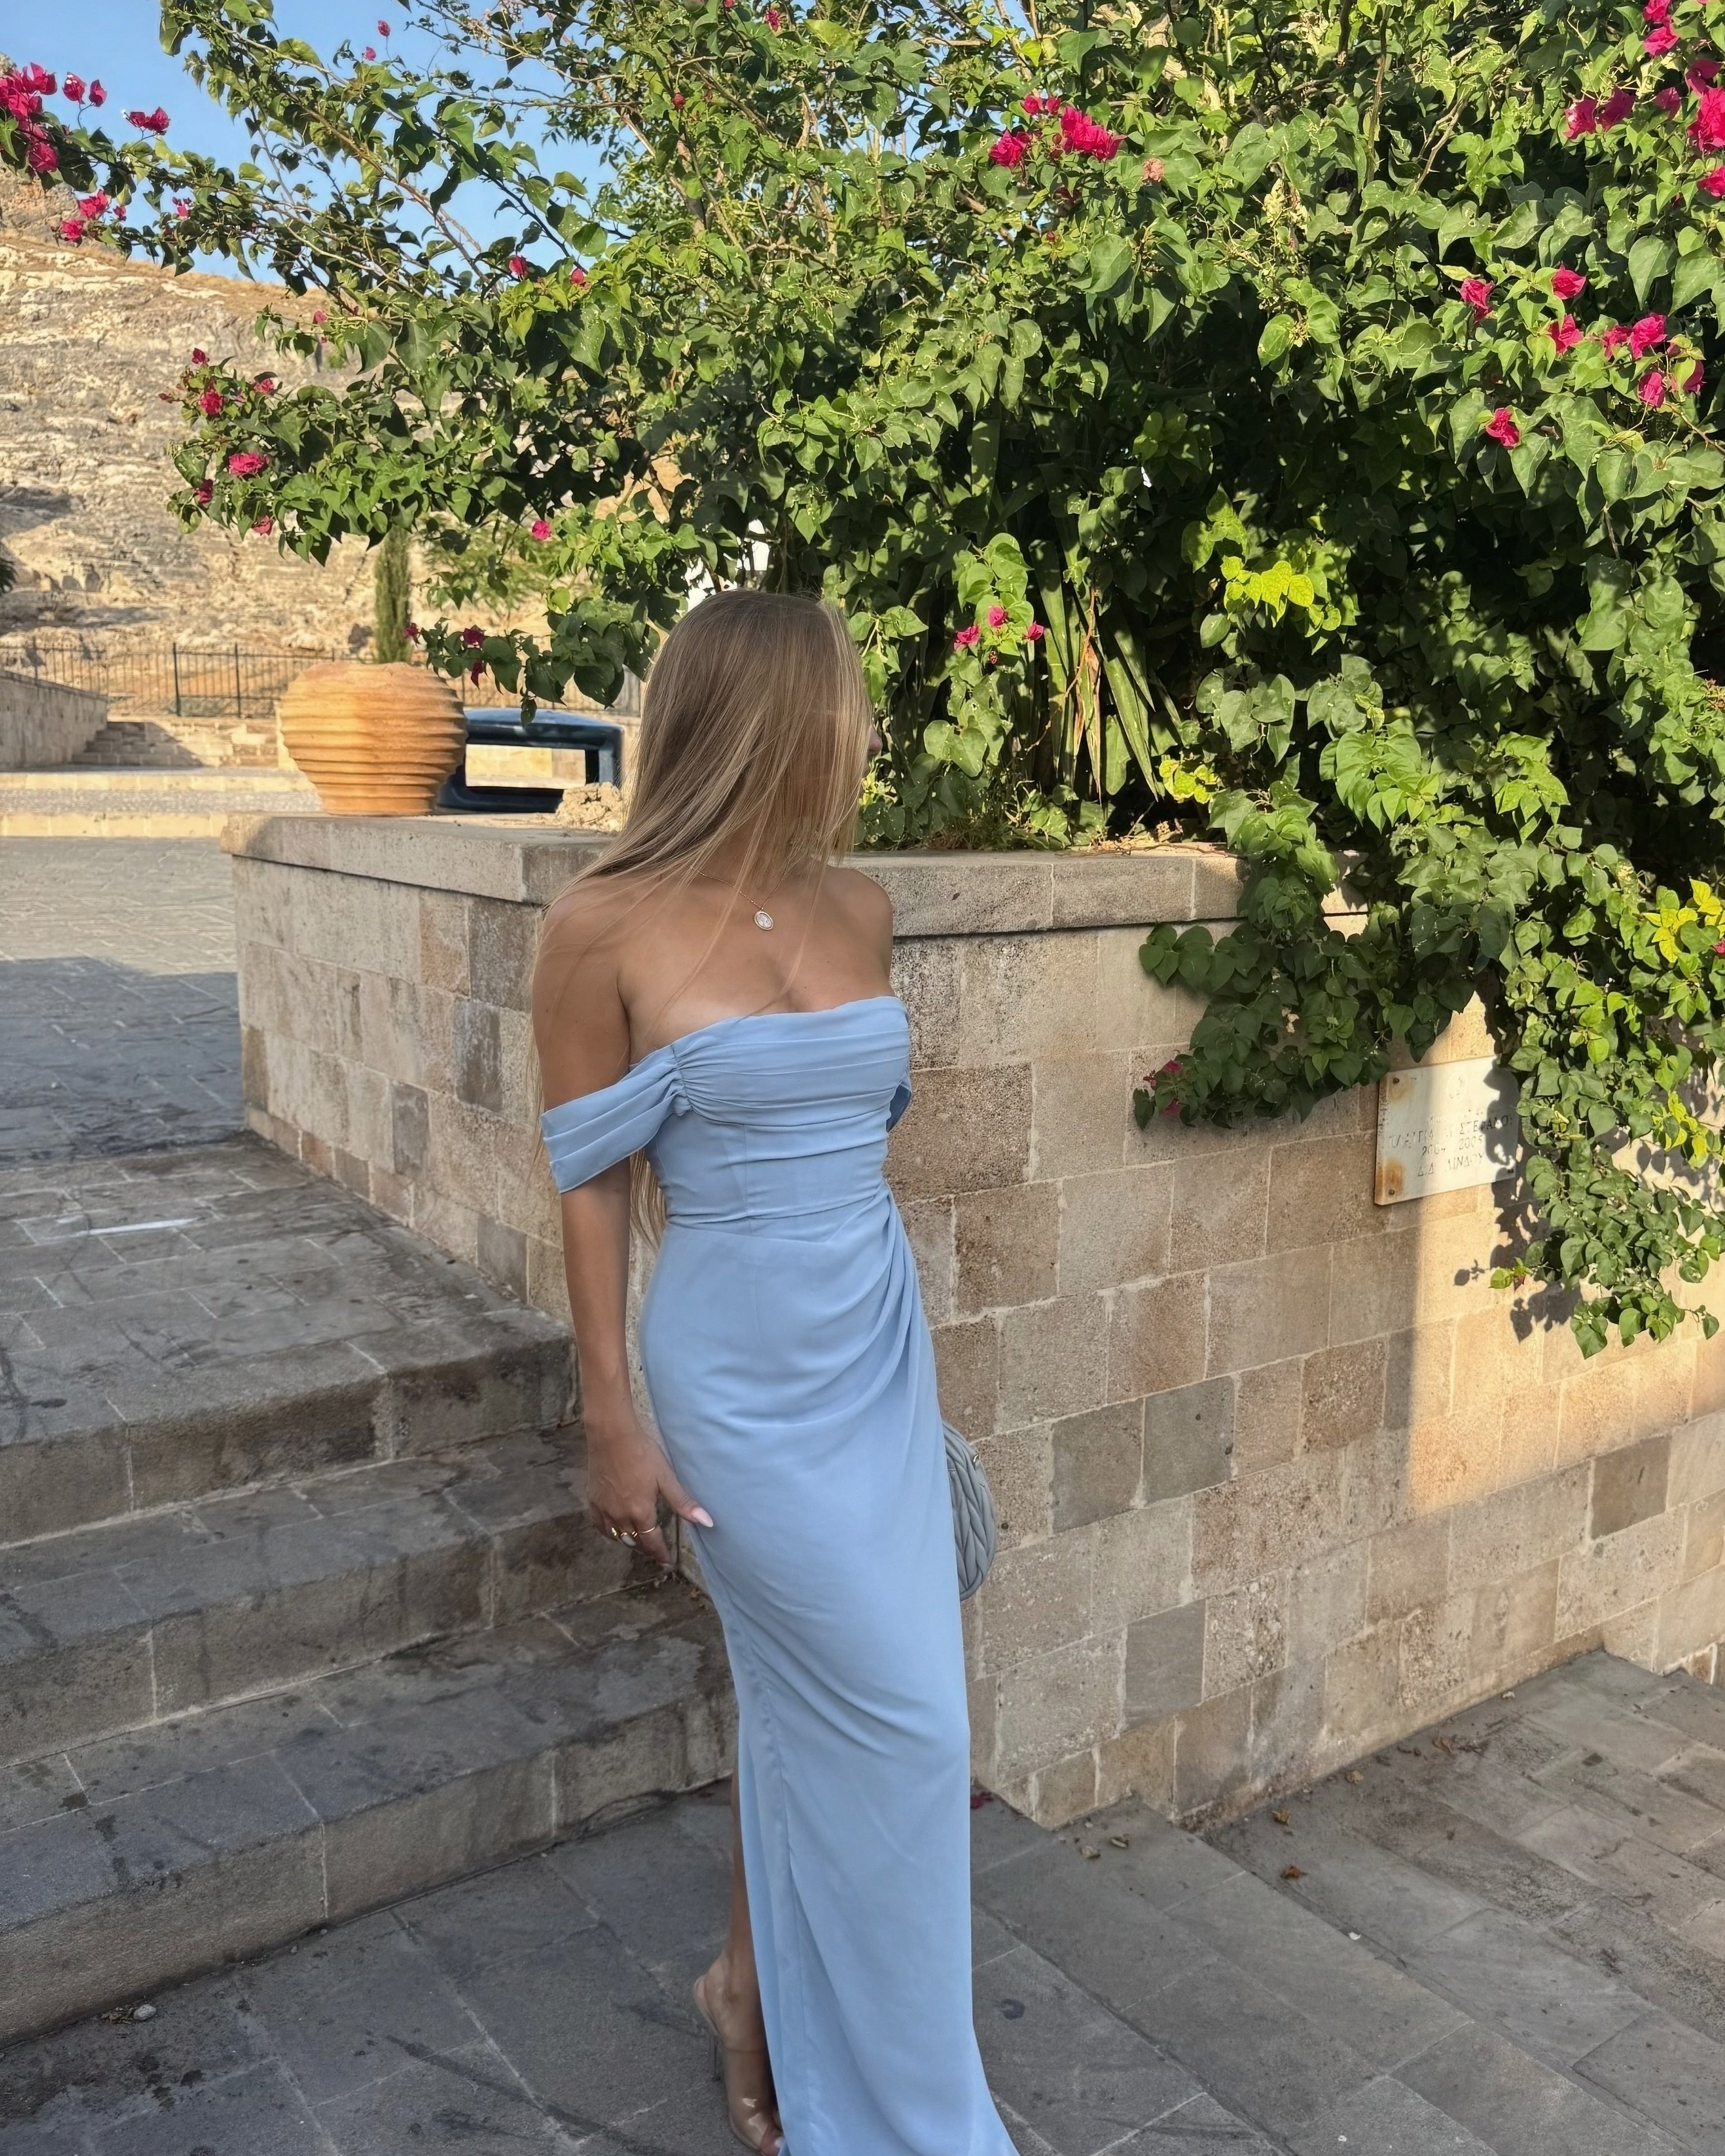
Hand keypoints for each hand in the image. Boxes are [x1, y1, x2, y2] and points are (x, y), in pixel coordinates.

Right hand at [585, 1406, 712, 1566]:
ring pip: (616, 1536)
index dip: (660, 1553)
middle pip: (634, 1540)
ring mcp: (604, 1509)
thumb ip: (683, 1503)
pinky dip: (609, 1531)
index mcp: (641, 1512)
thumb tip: (706, 1522)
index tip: (666, 1561)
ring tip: (638, 1540)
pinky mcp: (592, 1500)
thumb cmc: (642, 1453)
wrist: (611, 1436)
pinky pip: (600, 1525)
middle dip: (646, 1547)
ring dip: (629, 1540)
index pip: (651, 1541)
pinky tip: (614, 1528)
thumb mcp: (666, 1478)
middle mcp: (620, 1516)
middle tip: (655, 1549)